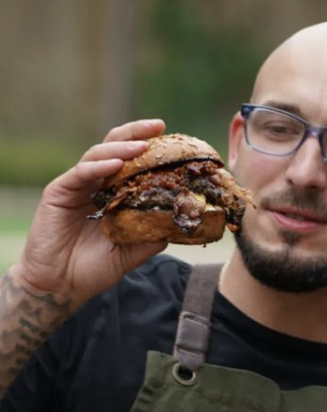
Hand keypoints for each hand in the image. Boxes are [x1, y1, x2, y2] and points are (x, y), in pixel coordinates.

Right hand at [10, 120, 167, 309]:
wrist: (61, 285)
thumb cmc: (96, 267)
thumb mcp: (133, 251)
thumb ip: (154, 235)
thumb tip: (182, 223)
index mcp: (115, 193)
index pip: (134, 161)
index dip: (152, 148)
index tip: (175, 138)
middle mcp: (97, 183)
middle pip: (116, 147)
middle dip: (137, 133)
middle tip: (159, 126)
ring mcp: (78, 185)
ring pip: (99, 155)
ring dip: (122, 148)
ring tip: (142, 146)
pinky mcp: (59, 192)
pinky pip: (81, 172)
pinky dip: (98, 166)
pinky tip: (115, 165)